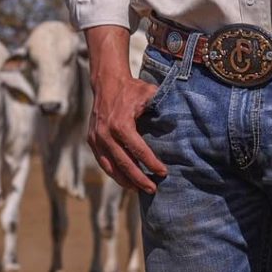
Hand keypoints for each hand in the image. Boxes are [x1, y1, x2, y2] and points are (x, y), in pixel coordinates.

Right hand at [84, 25, 167, 194]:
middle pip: (124, 163)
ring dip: (125, 180)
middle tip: (152, 189)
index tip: (163, 172)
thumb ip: (163, 106)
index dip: (151, 163)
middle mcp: (106, 133)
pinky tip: (125, 179)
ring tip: (139, 189)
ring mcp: (97, 137)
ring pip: (110, 166)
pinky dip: (113, 172)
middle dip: (139, 178)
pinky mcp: (92, 139)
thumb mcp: (149, 93)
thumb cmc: (131, 89)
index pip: (138, 150)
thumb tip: (180, 122)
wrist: (107, 81)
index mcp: (121, 124)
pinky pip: (103, 161)